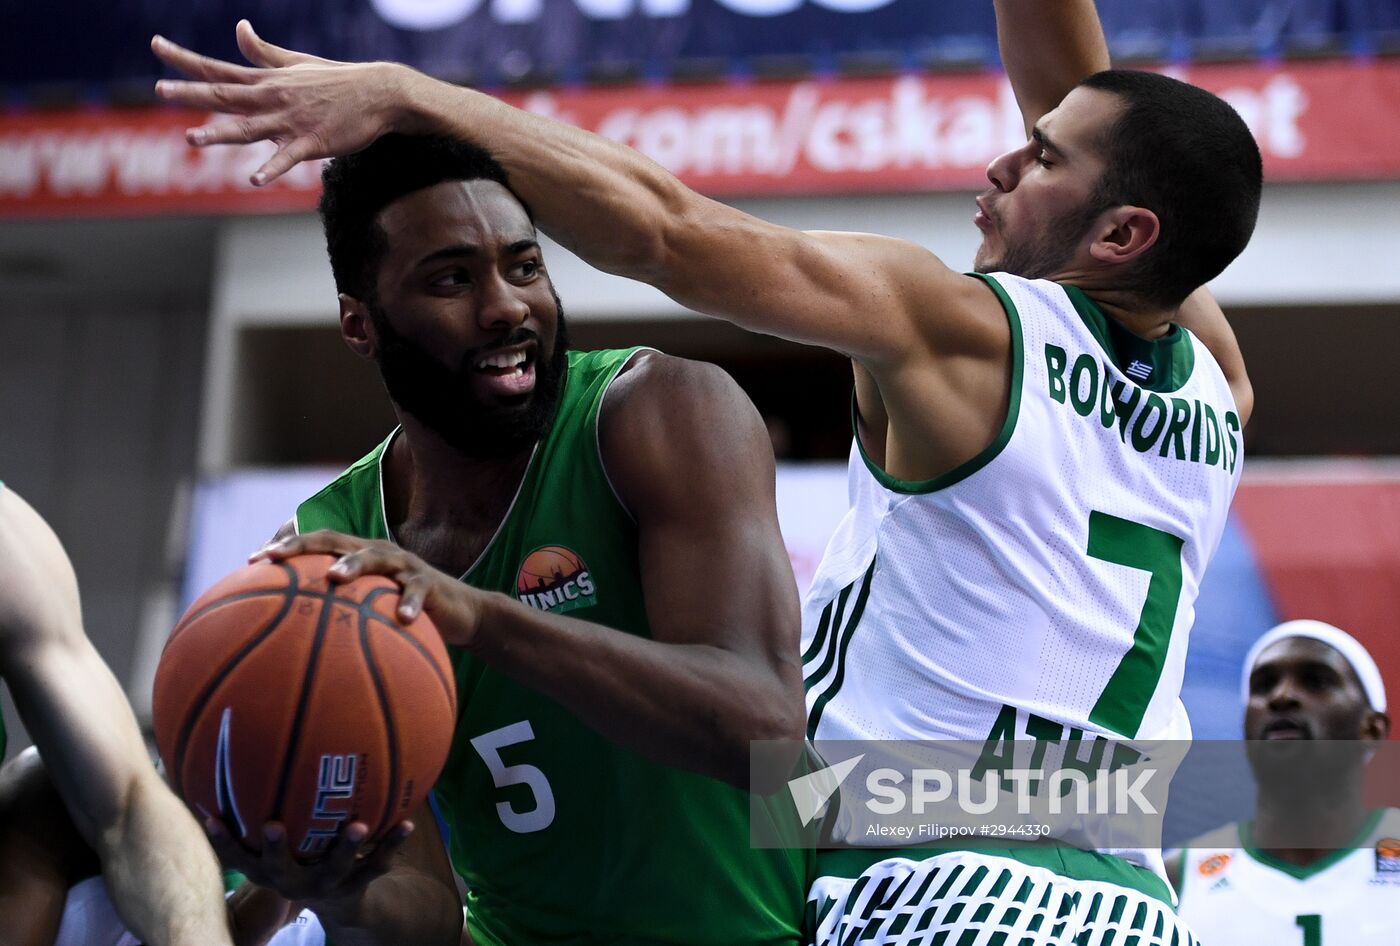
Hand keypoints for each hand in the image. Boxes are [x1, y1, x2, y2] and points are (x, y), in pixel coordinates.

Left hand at [150, 20, 415, 185]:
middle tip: (159, 89)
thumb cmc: (339, 79)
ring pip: (248, 128)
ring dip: (219, 133)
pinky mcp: (312, 142)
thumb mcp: (297, 63)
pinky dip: (270, 169)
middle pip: (224, 95)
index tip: (156, 45)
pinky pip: (287, 158)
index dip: (185, 59)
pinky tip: (254, 180)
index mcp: (267, 80)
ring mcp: (291, 121)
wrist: (380, 93)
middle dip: (190, 93)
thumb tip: (238, 29)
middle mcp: (273, 97)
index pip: (217, 68)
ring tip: (191, 139)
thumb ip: (263, 53)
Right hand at [207, 818, 410, 908]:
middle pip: (280, 869)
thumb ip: (261, 808)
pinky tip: (407, 822)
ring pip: (335, 870)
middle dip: (275, 849)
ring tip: (358, 825)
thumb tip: (232, 758)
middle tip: (272, 825)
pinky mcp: (357, 884)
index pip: (238, 858)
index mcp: (268, 871)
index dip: (223, 842)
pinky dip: (392, 843)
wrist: (340, 902)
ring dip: (345, 848)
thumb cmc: (302, 857)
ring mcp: (326, 886)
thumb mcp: (278, 843)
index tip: (212, 819)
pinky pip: (377, 864)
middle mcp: (293, 882)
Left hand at [251, 529, 484, 645]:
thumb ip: (339, 620)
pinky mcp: (431, 584)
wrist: (463, 614)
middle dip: (303, 546)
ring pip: (375, 557)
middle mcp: (377, 554)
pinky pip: (418, 592)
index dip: (286, 548)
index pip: (316, 543)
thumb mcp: (372, 615)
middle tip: (276, 559)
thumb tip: (291, 649)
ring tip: (334, 577)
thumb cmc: (406, 617)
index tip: (252, 560)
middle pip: (336, 540)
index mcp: (358, 558)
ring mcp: (404, 567)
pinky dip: (409, 604)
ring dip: (354, 564)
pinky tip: (402, 619)